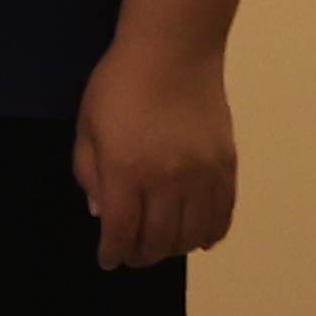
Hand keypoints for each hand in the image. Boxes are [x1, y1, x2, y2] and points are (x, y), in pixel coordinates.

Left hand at [75, 36, 238, 268]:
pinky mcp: (227, 166)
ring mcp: (202, 175)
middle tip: (132, 257)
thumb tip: (101, 214)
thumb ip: (90, 173)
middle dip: (143, 255)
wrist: (173, 53)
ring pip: (194, 232)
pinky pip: (223, 214)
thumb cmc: (118, 85)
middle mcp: (168, 180)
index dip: (113, 252)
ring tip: (161, 248)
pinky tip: (200, 240)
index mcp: (127, 171)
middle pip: (160, 238)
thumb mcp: (87, 127)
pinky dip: (212, 233)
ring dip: (176, 248)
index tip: (108, 261)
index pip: (121, 230)